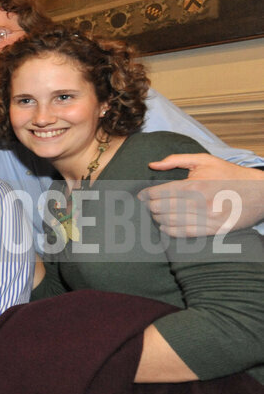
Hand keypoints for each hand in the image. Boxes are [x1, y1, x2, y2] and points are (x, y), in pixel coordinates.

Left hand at [142, 154, 263, 234]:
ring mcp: (208, 218)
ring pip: (171, 222)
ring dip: (158, 219)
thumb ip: (176, 160)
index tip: (141, 195)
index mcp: (196, 185)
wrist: (260, 192)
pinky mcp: (215, 230)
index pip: (161, 193)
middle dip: (150, 206)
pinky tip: (164, 227)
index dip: (146, 195)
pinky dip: (170, 231)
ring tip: (155, 214)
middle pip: (162, 208)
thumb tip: (152, 165)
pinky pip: (185, 233)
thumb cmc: (229, 174)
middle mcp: (201, 203)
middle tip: (147, 205)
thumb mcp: (205, 160)